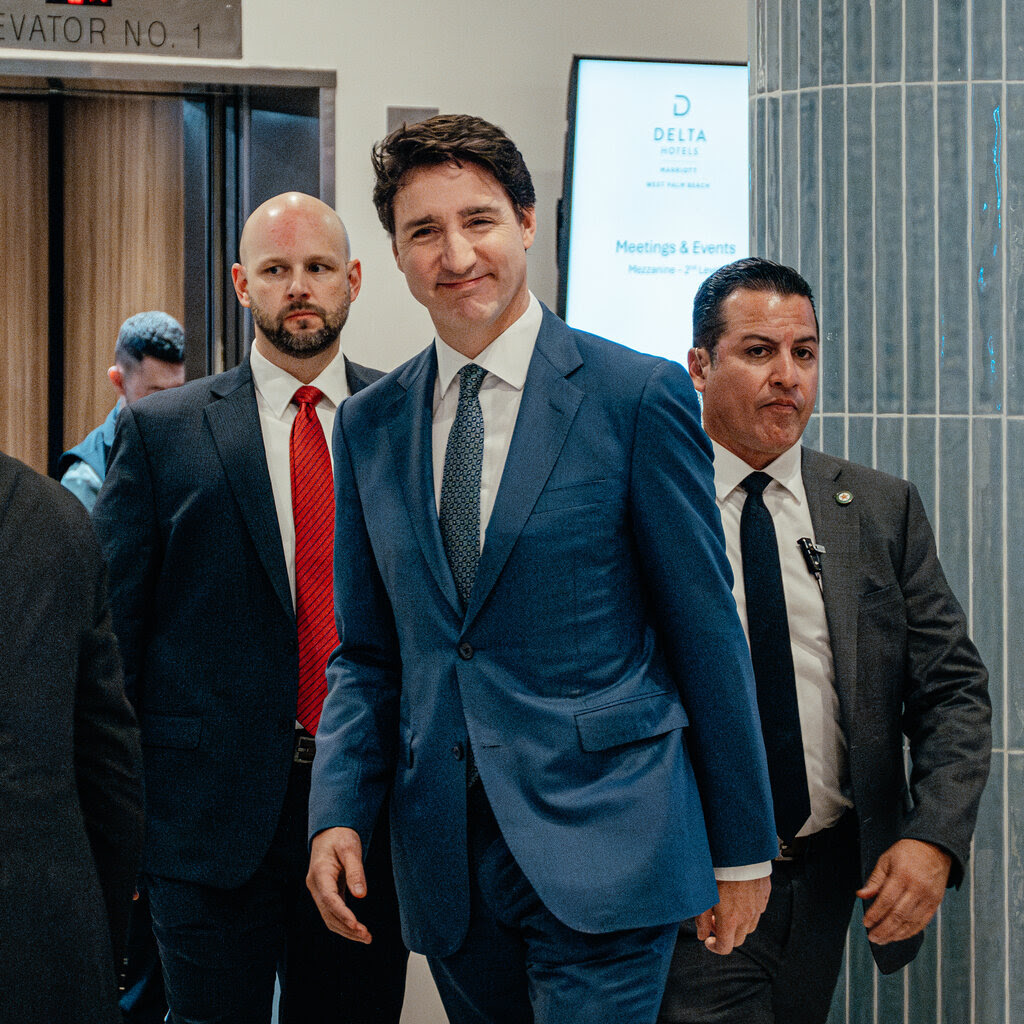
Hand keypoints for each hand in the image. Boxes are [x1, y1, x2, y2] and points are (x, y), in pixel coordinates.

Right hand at [306, 826, 372, 942]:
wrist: (330, 831)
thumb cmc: (341, 836)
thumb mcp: (351, 848)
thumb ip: (356, 871)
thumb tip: (361, 896)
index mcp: (320, 873)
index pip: (330, 899)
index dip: (343, 914)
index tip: (357, 926)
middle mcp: (315, 885)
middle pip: (328, 914)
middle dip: (347, 928)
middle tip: (367, 937)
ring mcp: (318, 890)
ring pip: (329, 917)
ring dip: (346, 929)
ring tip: (366, 937)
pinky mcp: (325, 892)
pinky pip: (332, 912)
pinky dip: (344, 922)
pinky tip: (357, 928)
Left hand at [695, 876, 770, 954]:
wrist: (738, 851)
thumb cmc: (718, 870)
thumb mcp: (703, 895)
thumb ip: (701, 918)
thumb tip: (702, 934)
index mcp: (730, 920)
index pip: (725, 947)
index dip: (714, 947)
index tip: (708, 939)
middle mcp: (747, 917)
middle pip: (738, 940)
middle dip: (725, 936)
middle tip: (714, 921)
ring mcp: (758, 906)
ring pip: (750, 927)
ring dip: (738, 925)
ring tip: (726, 909)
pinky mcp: (764, 895)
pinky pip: (758, 911)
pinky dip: (748, 912)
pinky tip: (739, 899)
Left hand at [857, 839, 950, 944]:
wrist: (934, 848)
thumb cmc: (906, 853)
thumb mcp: (885, 860)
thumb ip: (874, 880)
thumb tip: (861, 895)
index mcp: (902, 875)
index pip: (886, 900)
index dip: (875, 914)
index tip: (866, 923)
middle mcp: (917, 888)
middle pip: (899, 915)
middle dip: (884, 929)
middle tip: (872, 937)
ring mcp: (928, 898)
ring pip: (911, 922)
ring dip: (895, 934)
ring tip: (882, 940)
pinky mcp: (935, 903)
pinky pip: (922, 923)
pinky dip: (910, 932)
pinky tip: (898, 936)